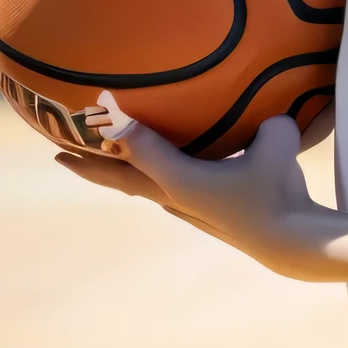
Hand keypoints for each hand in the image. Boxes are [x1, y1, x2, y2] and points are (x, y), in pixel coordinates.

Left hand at [57, 91, 335, 278]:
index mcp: (179, 178)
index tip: (92, 106)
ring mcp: (186, 207)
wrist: (287, 240)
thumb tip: (267, 113)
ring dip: (117, 173)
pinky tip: (162, 172)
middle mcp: (174, 194)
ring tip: (103, 158)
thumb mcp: (273, 142)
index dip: (114, 125)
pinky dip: (149, 178)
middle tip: (59, 155)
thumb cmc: (278, 189)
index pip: (135, 146)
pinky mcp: (202, 213)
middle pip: (121, 177)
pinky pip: (163, 190)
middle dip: (90, 164)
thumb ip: (270, 119)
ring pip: (139, 185)